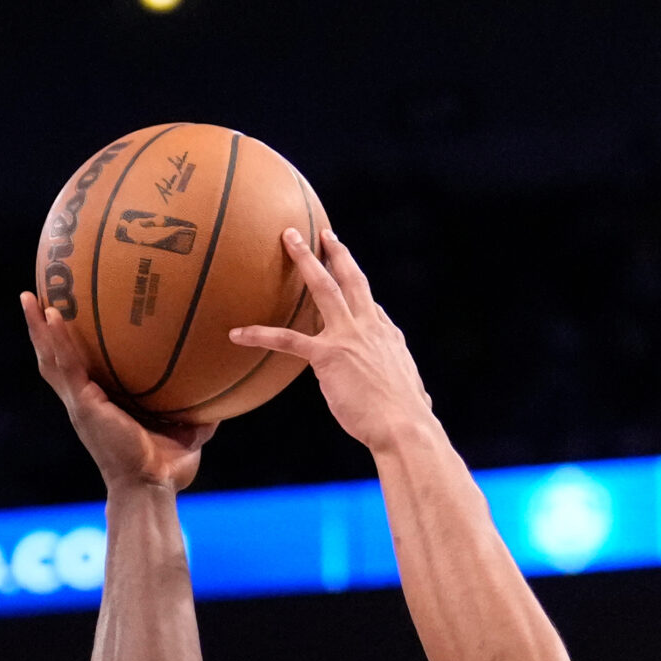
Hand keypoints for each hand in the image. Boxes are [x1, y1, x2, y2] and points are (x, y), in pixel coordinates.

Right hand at [21, 292, 214, 493]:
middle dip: (41, 331)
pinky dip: (57, 339)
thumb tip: (222, 403)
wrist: (151, 488)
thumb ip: (198, 417)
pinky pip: (66, 366)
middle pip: (53, 361)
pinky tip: (53, 315)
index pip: (76, 372)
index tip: (62, 321)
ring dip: (38, 328)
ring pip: (50, 359)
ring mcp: (80, 404)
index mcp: (99, 408)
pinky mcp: (84, 405)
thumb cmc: (166, 471)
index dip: (65, 348)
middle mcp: (83, 404)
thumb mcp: (186, 436)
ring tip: (27, 297)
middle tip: (33, 300)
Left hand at [230, 227, 434, 457]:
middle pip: (352, 280)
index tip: (350, 280)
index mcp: (389, 338)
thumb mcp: (416, 397)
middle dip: (337, 253)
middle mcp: (370, 328)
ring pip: (323, 287)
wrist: (403, 426)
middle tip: (325, 234)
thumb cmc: (411, 421)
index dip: (360, 295)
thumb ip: (411, 391)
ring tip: (289, 238)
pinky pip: (288, 340)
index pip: (371, 308)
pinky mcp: (328, 355)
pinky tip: (238, 334)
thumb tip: (422, 405)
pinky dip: (260, 335)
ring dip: (305, 259)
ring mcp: (348, 337)